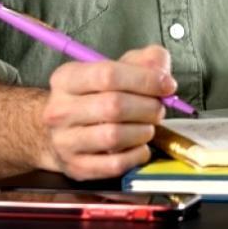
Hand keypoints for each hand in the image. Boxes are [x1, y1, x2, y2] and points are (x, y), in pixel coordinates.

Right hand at [38, 45, 173, 180]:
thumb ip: (145, 61)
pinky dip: (137, 155)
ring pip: (114, 136)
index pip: (108, 75)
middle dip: (148, 107)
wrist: (67, 131)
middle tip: (158, 109)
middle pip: (113, 106)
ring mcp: (65, 142)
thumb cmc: (99, 95)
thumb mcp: (119, 68)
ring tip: (147, 126)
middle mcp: (59, 110)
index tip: (168, 85)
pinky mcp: (76, 167)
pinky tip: (140, 146)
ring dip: (143, 131)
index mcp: (66, 79)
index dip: (146, 80)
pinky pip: (115, 164)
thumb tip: (161, 72)